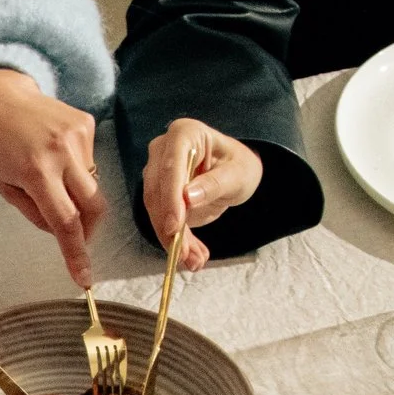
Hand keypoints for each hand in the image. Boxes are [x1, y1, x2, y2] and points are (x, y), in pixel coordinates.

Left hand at [0, 69, 104, 287]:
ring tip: (48, 179)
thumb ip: (34, 212)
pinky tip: (54, 157)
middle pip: (93, 207)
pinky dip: (75, 171)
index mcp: (36, 170)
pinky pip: (89, 162)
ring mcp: (78, 135)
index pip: (65, 222)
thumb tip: (62, 232)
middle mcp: (62, 151)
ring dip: (76, 195)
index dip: (77, 254)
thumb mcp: (2, 185)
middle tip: (75, 238)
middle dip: (88, 230)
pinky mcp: (87, 123)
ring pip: (91, 185)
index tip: (84, 277)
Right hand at [142, 119, 262, 271]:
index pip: (171, 166)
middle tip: (186, 255)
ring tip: (193, 261)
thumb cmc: (238, 166)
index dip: (170, 197)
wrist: (232, 175)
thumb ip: (216, 183)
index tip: (175, 226)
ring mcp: (155, 173)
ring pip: (155, 211)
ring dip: (171, 240)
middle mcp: (163, 151)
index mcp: (184, 134)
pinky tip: (190, 257)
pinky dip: (173, 242)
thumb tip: (188, 197)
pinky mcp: (156, 195)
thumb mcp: (238, 173)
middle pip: (157, 191)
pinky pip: (159, 220)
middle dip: (170, 227)